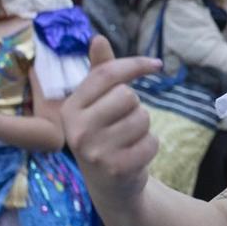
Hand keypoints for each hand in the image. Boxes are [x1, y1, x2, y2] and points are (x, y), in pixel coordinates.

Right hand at [61, 37, 162, 215]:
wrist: (110, 187)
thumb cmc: (106, 136)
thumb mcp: (98, 105)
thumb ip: (100, 72)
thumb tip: (98, 38)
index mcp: (69, 109)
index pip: (106, 74)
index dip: (135, 65)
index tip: (156, 64)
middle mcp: (76, 130)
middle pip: (127, 96)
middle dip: (135, 106)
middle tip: (123, 124)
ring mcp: (94, 152)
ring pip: (142, 118)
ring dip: (143, 128)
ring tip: (128, 141)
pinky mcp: (116, 169)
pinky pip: (151, 142)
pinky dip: (150, 147)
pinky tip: (135, 156)